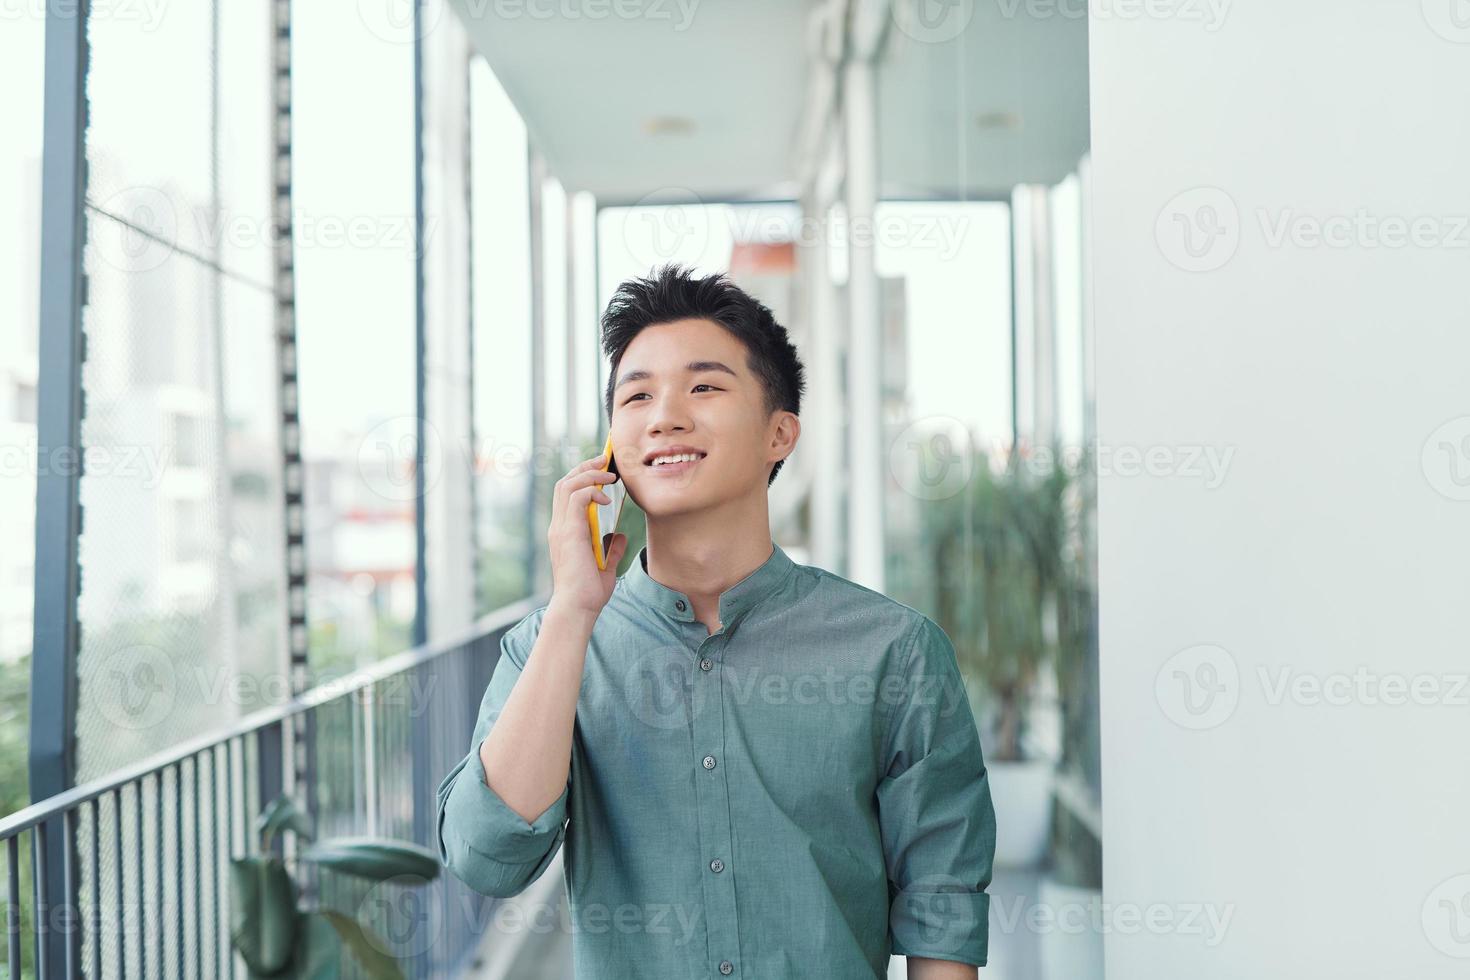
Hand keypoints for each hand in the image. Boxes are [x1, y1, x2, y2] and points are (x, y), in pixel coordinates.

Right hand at [547, 451, 627, 617]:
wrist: (578, 608)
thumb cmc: (588, 592)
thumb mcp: (605, 567)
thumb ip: (611, 550)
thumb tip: (620, 537)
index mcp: (564, 531)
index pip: (566, 494)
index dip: (582, 477)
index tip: (603, 470)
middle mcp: (559, 526)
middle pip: (564, 483)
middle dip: (585, 467)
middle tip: (605, 460)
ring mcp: (561, 528)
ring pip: (567, 485)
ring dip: (590, 475)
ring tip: (609, 475)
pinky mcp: (569, 533)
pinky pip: (576, 499)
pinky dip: (592, 492)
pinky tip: (607, 499)